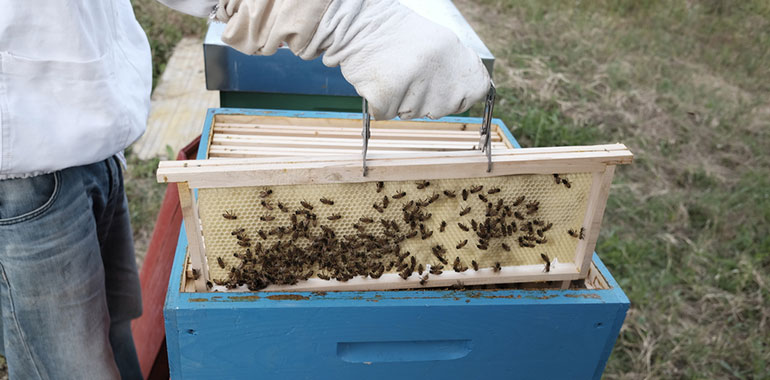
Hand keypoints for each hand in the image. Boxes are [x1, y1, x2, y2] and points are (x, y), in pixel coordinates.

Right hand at [215, 0, 489, 119]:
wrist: (355, 23)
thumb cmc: (393, 35)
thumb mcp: (435, 43)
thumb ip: (453, 68)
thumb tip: (475, 93)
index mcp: (452, 51)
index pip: (476, 90)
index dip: (461, 95)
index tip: (449, 91)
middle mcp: (436, 67)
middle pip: (441, 109)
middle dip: (424, 100)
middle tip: (408, 75)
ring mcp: (413, 82)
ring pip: (411, 113)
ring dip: (399, 100)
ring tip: (391, 72)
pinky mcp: (387, 94)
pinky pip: (386, 113)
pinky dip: (378, 102)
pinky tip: (376, 79)